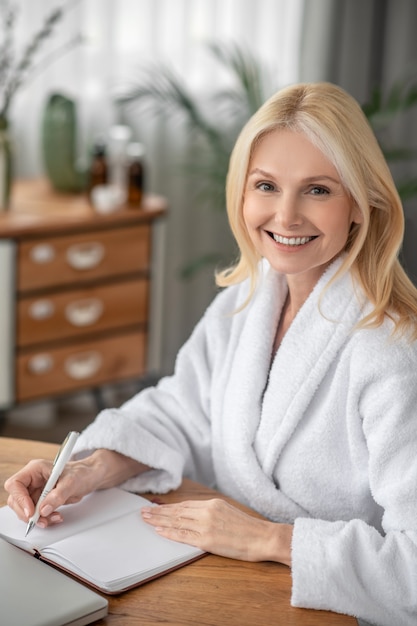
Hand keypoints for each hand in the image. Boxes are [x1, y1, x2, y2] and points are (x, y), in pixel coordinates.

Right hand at [4, 457, 101, 527]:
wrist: (90, 476)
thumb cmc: (82, 473)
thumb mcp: (72, 482)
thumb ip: (58, 495)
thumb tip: (44, 509)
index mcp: (36, 469)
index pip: (15, 484)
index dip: (20, 499)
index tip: (30, 511)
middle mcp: (33, 479)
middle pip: (17, 499)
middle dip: (28, 513)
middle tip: (42, 520)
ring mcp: (36, 490)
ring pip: (26, 510)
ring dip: (38, 518)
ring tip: (54, 517)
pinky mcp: (41, 500)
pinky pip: (36, 514)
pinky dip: (44, 518)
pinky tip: (56, 516)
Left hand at [141, 498, 292, 565]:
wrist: (263, 537)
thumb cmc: (248, 529)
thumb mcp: (228, 513)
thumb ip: (211, 513)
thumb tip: (196, 516)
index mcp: (213, 503)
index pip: (185, 504)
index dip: (169, 506)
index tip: (156, 506)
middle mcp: (207, 511)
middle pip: (177, 511)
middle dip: (159, 511)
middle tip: (143, 511)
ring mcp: (206, 525)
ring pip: (177, 520)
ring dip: (159, 520)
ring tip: (146, 519)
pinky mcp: (207, 539)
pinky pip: (184, 534)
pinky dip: (170, 532)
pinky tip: (159, 530)